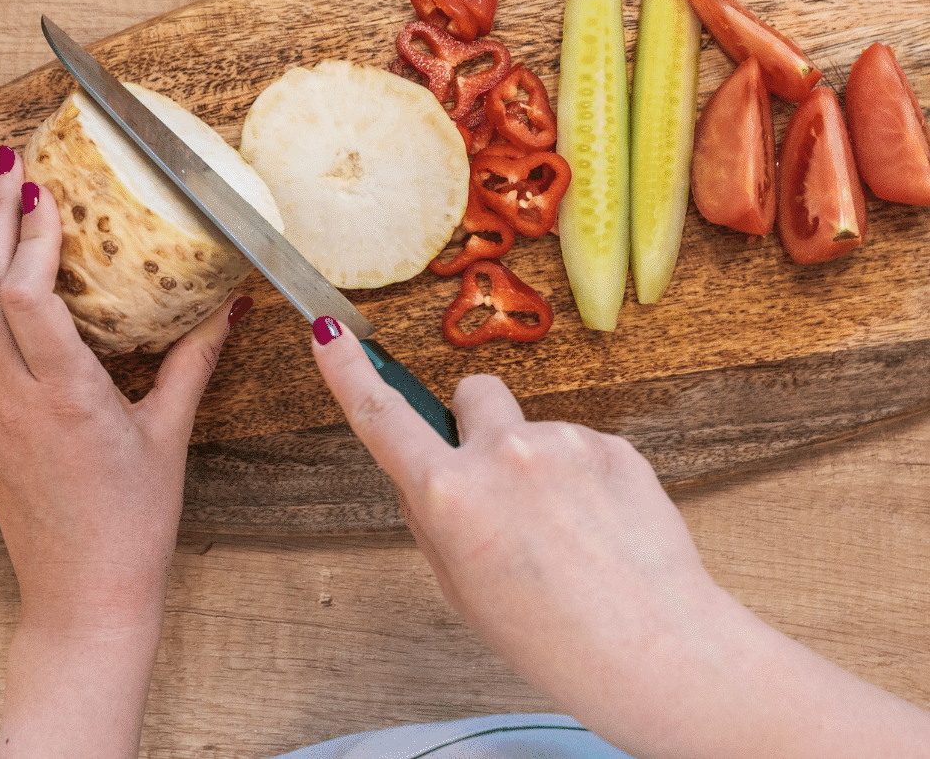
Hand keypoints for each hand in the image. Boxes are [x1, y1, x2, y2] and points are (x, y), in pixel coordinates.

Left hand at [0, 144, 249, 757]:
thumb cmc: (131, 523)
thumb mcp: (170, 435)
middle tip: (10, 164)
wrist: (82, 597)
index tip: (47, 191)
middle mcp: (12, 399)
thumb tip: (232, 303)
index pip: (26, 299)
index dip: (29, 238)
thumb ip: (196, 360)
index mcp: (63, 397)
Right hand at [312, 321, 929, 758]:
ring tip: (570, 535)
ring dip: (540, 465)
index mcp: (451, 497)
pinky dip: (586, 481)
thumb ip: (436, 519)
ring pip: (533, 430)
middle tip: (503, 487)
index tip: (327, 331)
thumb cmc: (554, 638)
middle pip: (472, 395)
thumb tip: (429, 474)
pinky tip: (603, 532)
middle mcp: (501, 454)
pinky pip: (582, 447)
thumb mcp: (462, 588)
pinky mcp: (611, 444)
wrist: (655, 651)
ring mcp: (561, 442)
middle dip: (479, 425)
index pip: (383, 417)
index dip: (348, 372)